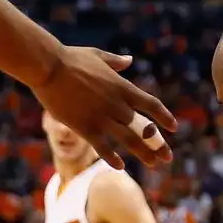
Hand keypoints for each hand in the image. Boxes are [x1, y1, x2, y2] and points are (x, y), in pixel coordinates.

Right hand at [32, 47, 175, 168]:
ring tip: (153, 164)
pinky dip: (113, 158)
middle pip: (144, 128)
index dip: (164, 117)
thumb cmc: (71, 59)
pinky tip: (120, 166)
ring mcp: (102, 118)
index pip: (151, 104)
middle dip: (158, 144)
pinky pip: (103, 147)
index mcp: (122, 87)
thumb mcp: (98, 56)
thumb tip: (129, 60)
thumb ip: (116, 62)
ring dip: (143, 154)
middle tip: (167, 157)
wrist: (49, 67)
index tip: (174, 128)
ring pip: (129, 140)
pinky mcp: (85, 127)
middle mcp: (117, 105)